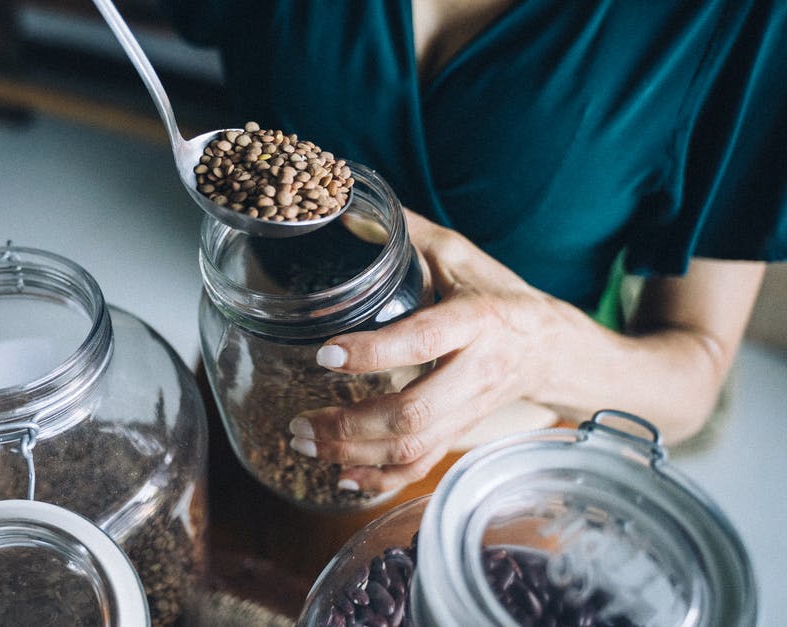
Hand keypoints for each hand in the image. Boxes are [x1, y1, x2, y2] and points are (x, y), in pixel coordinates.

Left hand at [287, 210, 570, 492]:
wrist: (554, 345)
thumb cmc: (496, 293)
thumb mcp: (458, 254)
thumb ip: (405, 235)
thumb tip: (344, 214)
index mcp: (475, 320)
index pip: (422, 340)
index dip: (373, 353)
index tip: (324, 354)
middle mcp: (476, 370)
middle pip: (415, 412)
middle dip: (351, 424)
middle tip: (300, 422)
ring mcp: (470, 408)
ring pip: (414, 446)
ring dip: (354, 453)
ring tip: (305, 444)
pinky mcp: (463, 432)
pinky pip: (424, 466)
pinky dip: (382, 479)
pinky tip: (344, 478)